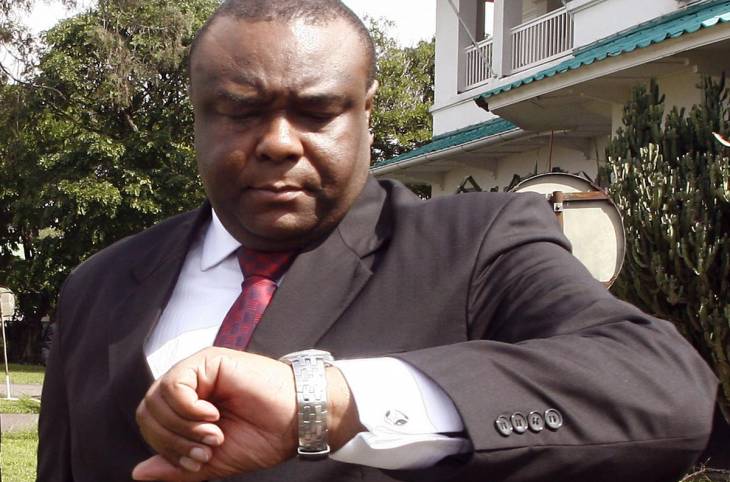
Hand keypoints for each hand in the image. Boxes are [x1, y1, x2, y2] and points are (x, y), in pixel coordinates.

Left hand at [132, 347, 363, 480]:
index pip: (150, 425)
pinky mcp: (208, 360)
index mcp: (187, 407)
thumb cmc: (261, 437)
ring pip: (157, 400)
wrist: (295, 421)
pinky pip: (174, 386)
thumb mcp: (212, 461)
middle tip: (207, 448)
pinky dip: (188, 409)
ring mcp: (197, 370)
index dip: (166, 449)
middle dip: (173, 441)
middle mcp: (189, 385)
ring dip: (184, 427)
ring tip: (214, 434)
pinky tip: (212, 415)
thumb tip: (138, 473)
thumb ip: (175, 467)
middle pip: (148, 413)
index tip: (198, 462)